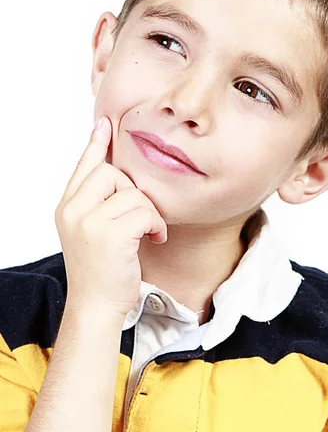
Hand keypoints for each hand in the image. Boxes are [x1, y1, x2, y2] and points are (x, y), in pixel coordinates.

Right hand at [54, 116, 167, 318]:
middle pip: (112, 172)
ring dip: (149, 213)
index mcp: (67, 208)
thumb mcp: (90, 232)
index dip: (95, 144)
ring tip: (147, 233)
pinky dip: (156, 225)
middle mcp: (72, 211)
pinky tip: (154, 239)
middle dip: (133, 192)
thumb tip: (119, 177)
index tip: (104, 124)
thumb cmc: (100, 270)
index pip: (83, 167)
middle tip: (139, 217)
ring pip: (133, 193)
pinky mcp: (110, 235)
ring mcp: (88, 222)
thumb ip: (97, 203)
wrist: (95, 307)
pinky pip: (145, 212)